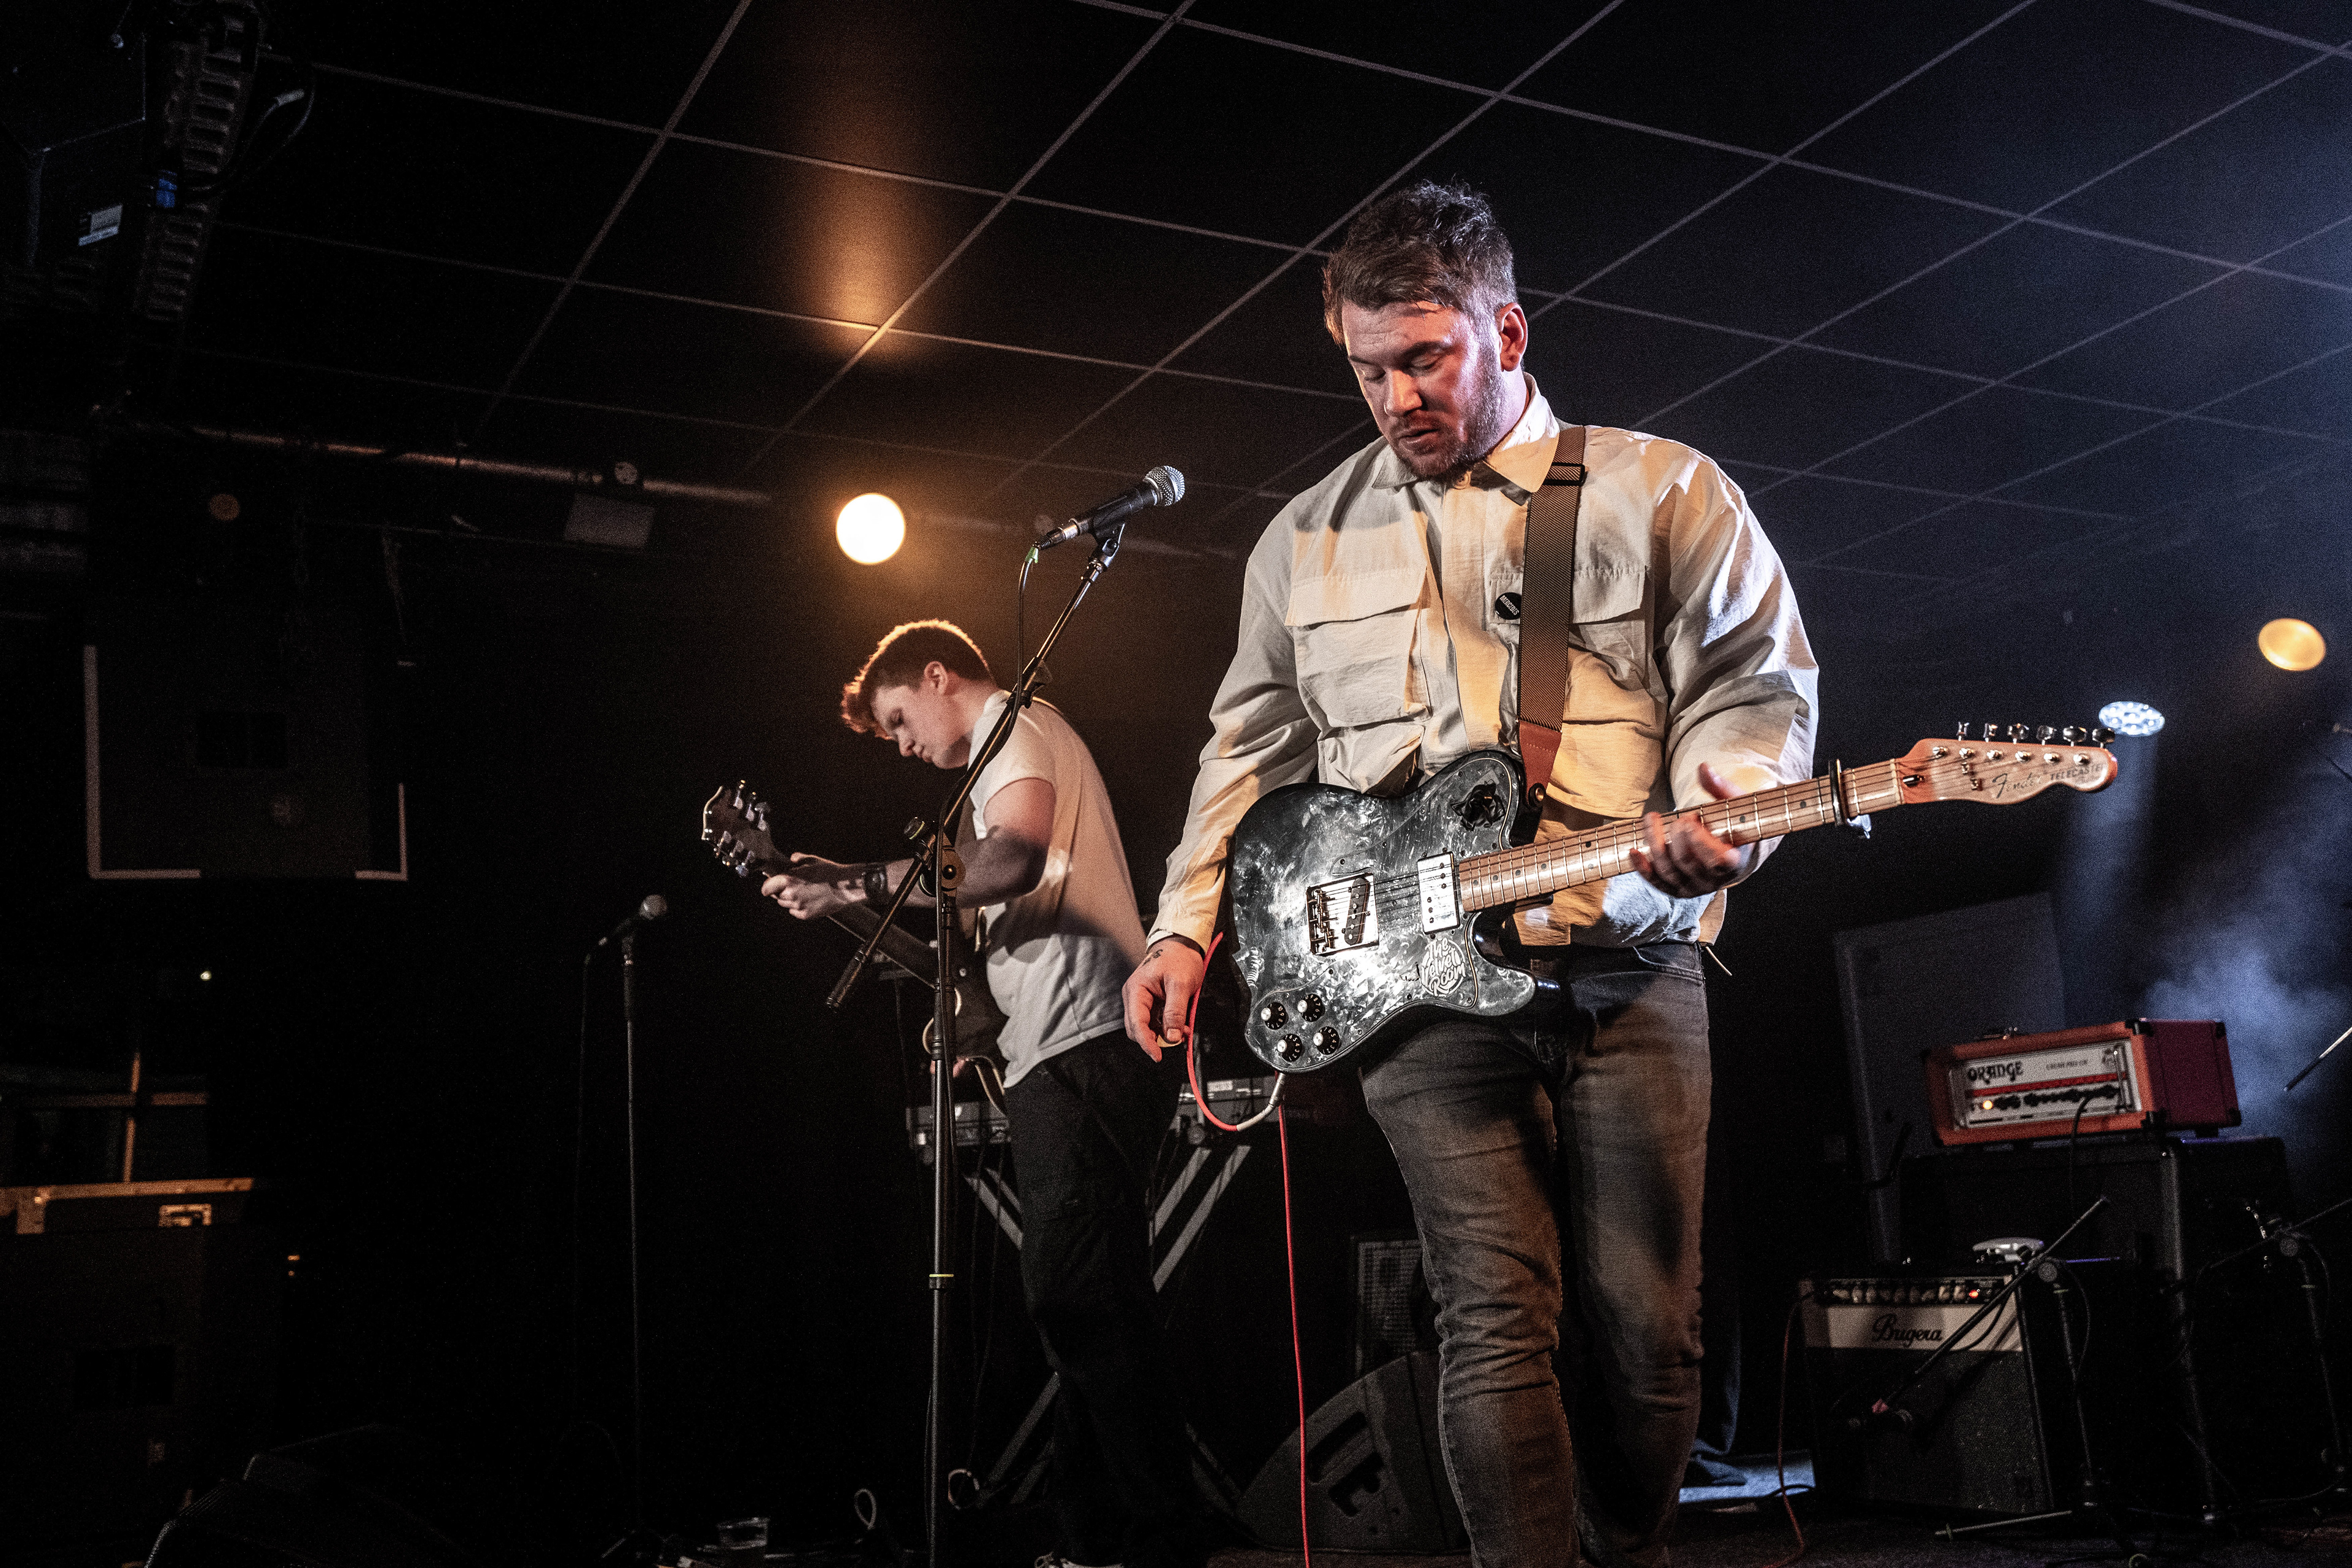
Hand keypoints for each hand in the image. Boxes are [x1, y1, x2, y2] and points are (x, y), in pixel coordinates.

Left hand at [761, 853, 861, 918]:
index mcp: (788, 880)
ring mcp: (798, 906)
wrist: (846, 886)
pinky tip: (809, 899)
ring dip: (790, 899)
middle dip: (781, 891)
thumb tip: (791, 860)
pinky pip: (795, 911)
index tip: (770, 885)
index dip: (768, 886)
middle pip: (776, 896)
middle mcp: (790, 895)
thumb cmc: (830, 872)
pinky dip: (799, 907)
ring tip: (804, 892)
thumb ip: (798, 859)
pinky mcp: (806, 915)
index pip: (766, 888)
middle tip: (793, 886)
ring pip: (785, 904)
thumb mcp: (812, 860)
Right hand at [1122, 936, 1205, 1061]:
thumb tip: (1172, 1037)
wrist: (1181, 945)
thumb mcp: (1181, 984)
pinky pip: (1155, 1022)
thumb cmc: (1179, 958)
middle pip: (1138, 1029)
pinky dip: (1167, 1027)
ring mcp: (1142, 1000)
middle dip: (1156, 1039)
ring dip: (1163, 1034)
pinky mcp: (1151, 1003)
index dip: (1146, 1042)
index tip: (1157, 1056)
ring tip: (1183, 1029)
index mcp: (1136, 990)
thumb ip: (1175, 1011)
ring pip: (1147, 1028)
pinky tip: (1180, 1025)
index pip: (1136, 1023)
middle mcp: (1134, 997)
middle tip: (1178, 1039)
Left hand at [1628, 762, 1747, 897]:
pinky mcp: (1677, 889)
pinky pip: (1657, 883)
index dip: (1702, 844)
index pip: (1719, 861)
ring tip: (1651, 818)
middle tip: (1679, 817)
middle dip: (1677, 836)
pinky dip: (1642, 869)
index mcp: (1734, 861)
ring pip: (1669, 871)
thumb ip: (1720, 788)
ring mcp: (1694, 887)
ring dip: (1654, 844)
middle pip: (1687, 862)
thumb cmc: (1734, 823)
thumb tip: (1703, 768)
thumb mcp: (1735, 804)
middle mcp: (1714, 880)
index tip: (1690, 820)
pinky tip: (1633, 851)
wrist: (1733, 849)